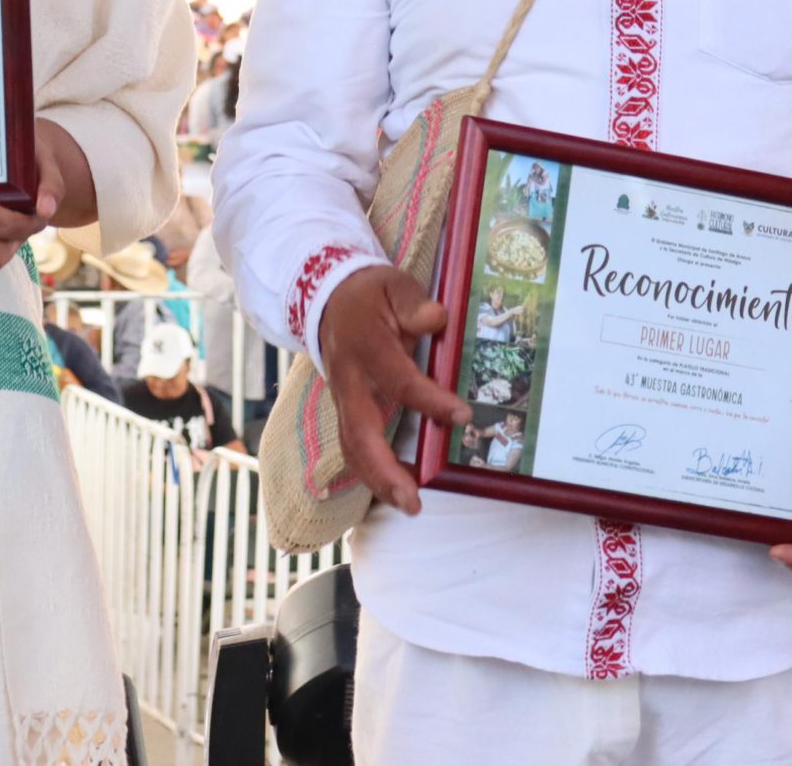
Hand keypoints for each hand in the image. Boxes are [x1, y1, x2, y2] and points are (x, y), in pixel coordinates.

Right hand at [317, 267, 466, 514]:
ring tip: (409, 506)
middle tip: (413, 501)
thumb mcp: (392, 284)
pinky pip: (354, 447)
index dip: (430, 401)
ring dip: (377, 481)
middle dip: (385, 471)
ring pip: (352, 449)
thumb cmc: (369, 294)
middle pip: (359, 434)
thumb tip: (436, 319)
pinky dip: (373, 474)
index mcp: (366, 348)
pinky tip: (399, 490)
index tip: (463, 416)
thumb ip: (412, 303)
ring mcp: (344, 400)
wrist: (328, 299)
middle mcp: (350, 381)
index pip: (399, 381)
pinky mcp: (347, 411)